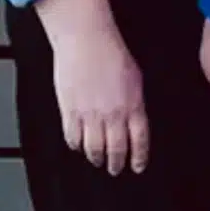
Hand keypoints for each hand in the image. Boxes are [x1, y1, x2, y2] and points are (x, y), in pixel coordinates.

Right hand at [49, 13, 147, 175]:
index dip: (139, 157)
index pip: (139, 140)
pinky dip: (75, 145)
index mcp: (134, 106)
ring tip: (96, 160)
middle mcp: (113, 114)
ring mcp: (90, 114)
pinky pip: (72, 136)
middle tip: (115, 169)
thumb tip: (135, 119)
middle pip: (116, 149)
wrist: (86, 41)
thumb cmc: (112, 53)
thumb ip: (135, 102)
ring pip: (93, 147)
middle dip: (116, 163)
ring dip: (95, 157)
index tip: (137, 166)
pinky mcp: (69, 110)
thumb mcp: (136, 79)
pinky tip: (77, 146)